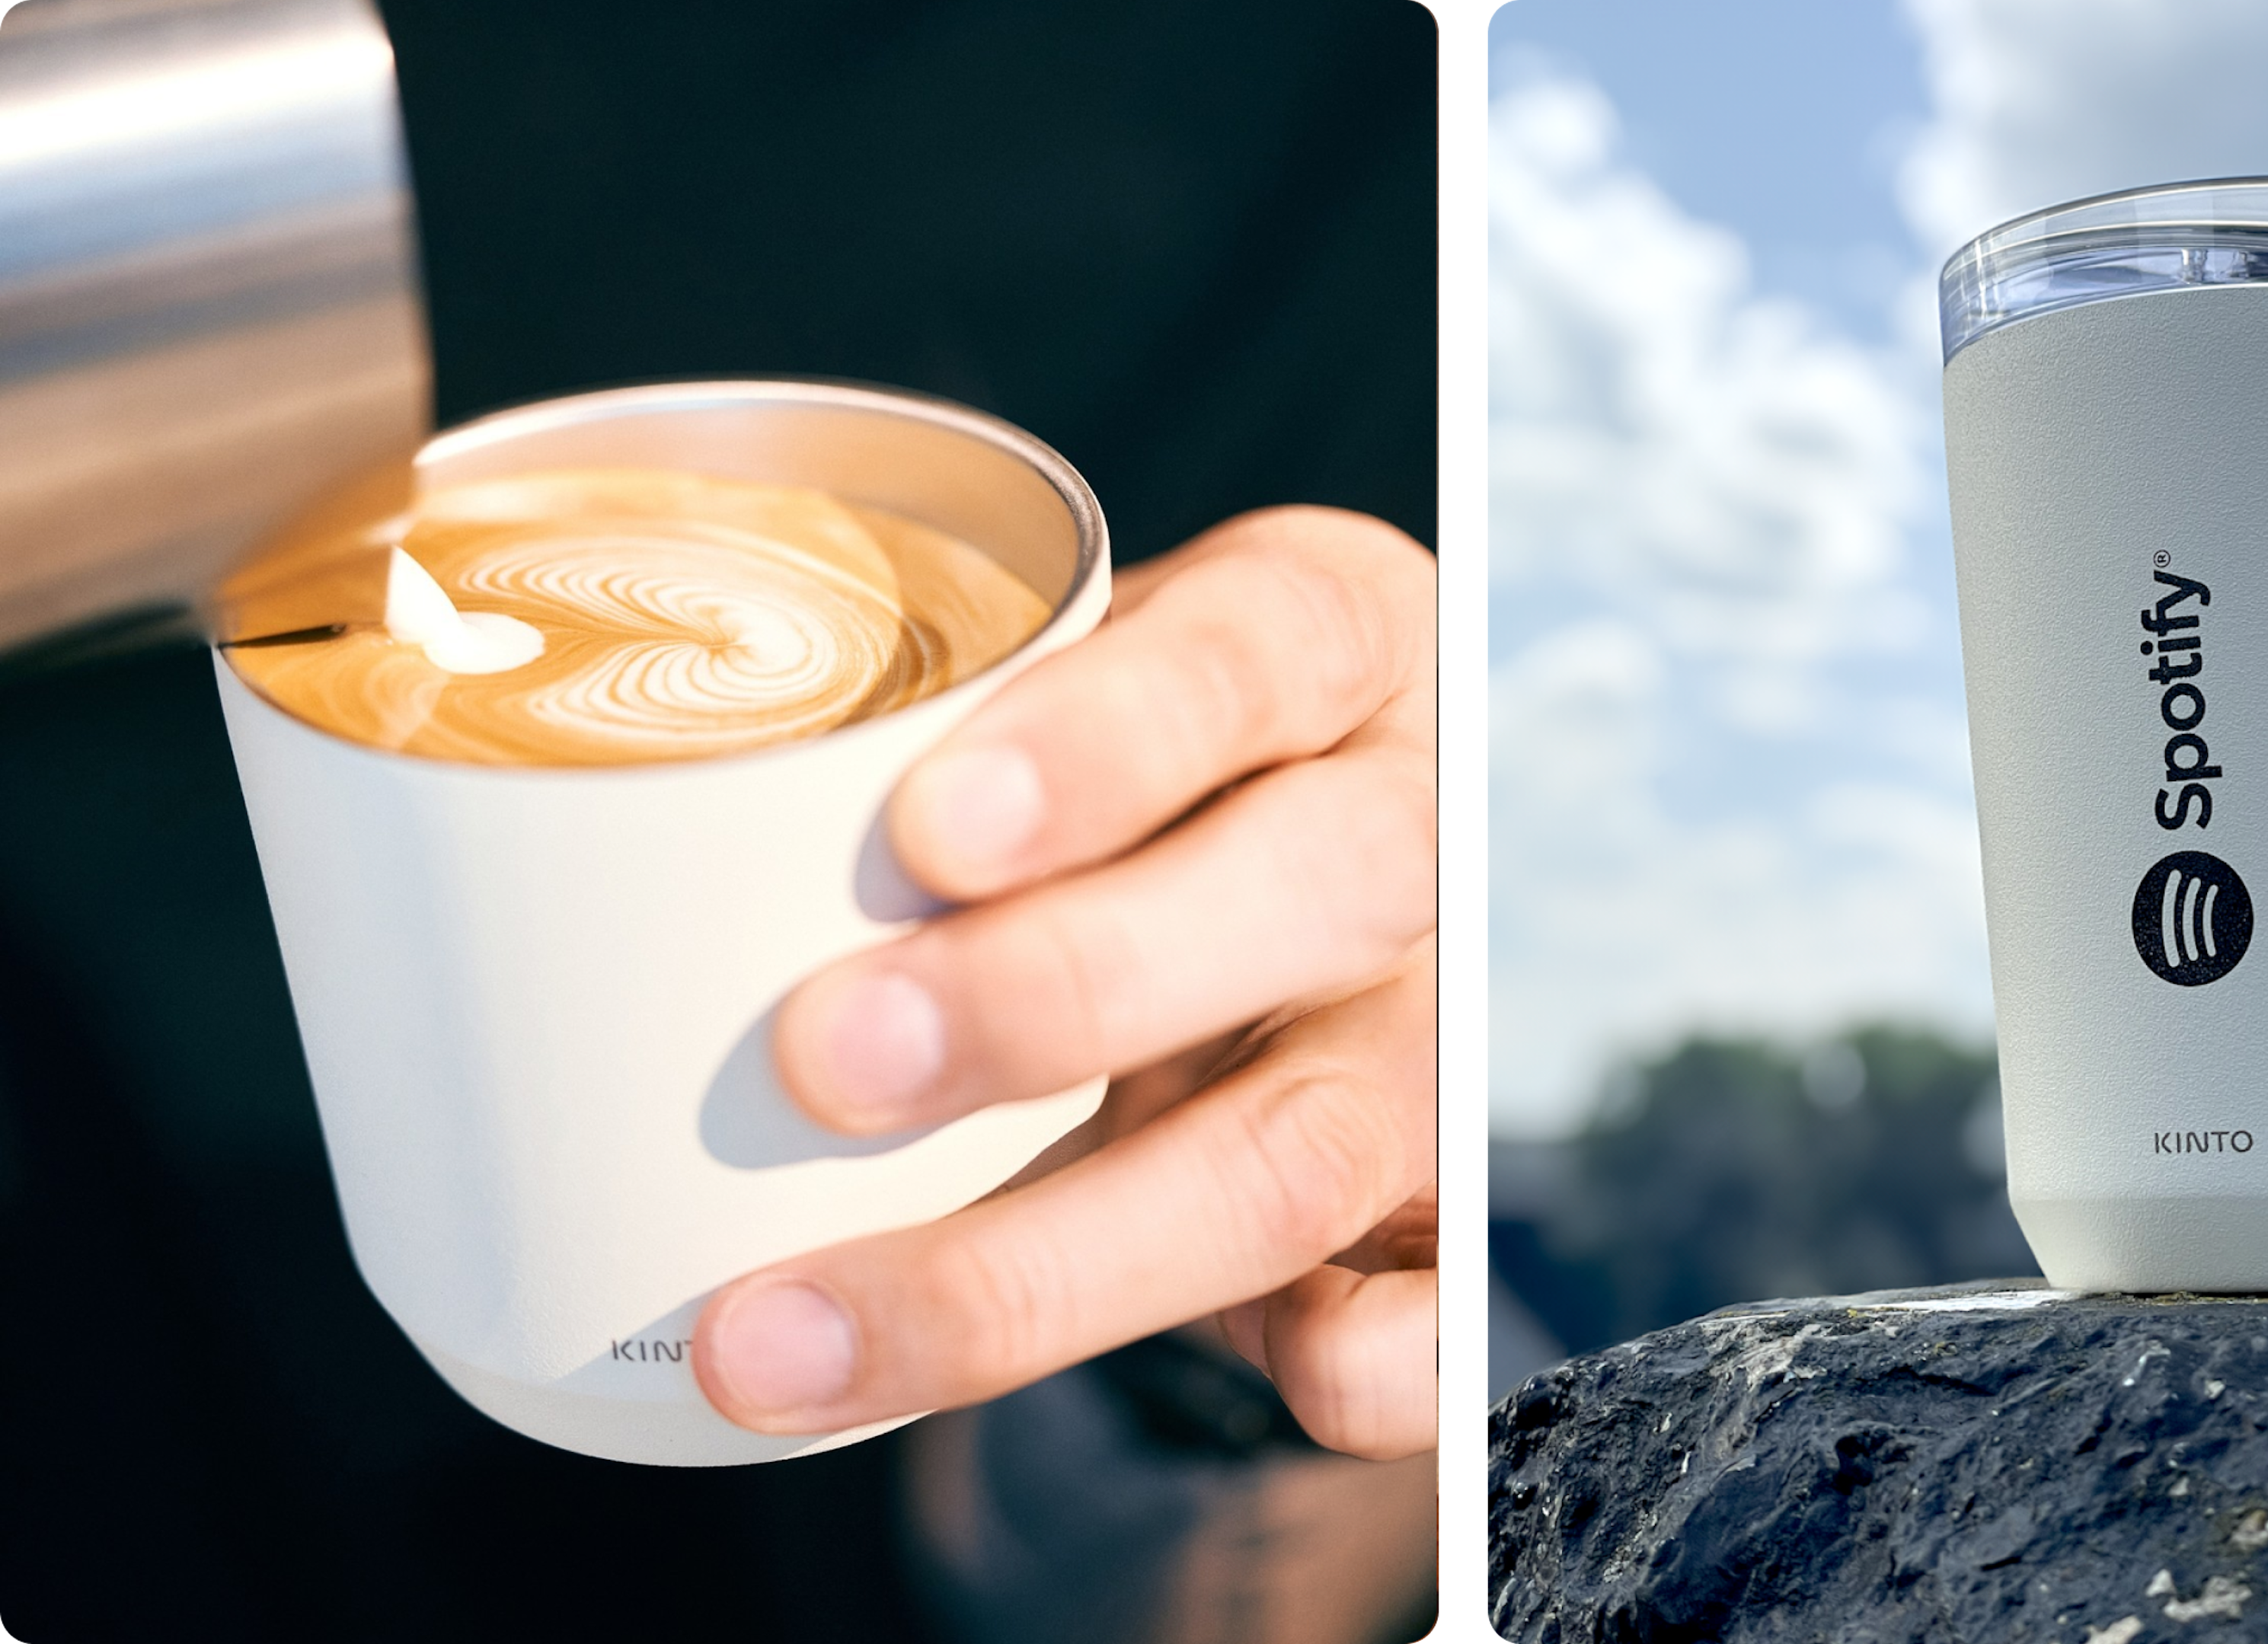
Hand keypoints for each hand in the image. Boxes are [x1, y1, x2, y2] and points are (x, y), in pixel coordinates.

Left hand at [688, 506, 1438, 1459]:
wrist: (1329, 868)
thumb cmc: (1145, 778)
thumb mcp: (1072, 694)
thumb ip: (927, 745)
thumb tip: (581, 857)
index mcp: (1330, 654)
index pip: (1255, 652)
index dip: (1109, 740)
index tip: (921, 832)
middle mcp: (1408, 837)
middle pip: (1305, 896)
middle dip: (1063, 990)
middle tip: (824, 1059)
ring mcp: (1440, 1029)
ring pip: (1314, 1143)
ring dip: (1063, 1252)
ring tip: (806, 1326)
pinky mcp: (1449, 1201)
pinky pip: (1448, 1304)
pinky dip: (1368, 1360)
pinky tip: (1268, 1376)